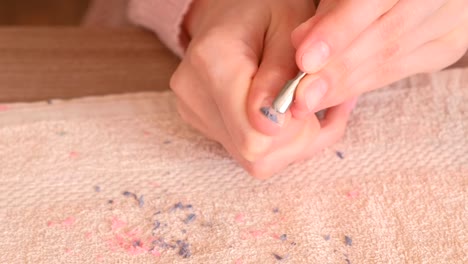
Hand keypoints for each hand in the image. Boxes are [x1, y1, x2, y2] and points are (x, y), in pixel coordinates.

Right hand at [170, 0, 355, 177]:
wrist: (231, 11)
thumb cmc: (267, 10)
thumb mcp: (290, 27)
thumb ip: (282, 75)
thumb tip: (273, 124)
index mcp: (213, 61)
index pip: (253, 133)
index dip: (294, 128)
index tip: (312, 101)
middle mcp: (193, 93)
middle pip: (254, 152)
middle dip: (297, 137)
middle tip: (314, 104)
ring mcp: (193, 111)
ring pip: (252, 159)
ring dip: (289, 142)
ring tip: (302, 107)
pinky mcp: (200, 121)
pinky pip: (246, 152)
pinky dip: (276, 142)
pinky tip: (285, 114)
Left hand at [290, 0, 467, 117]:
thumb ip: (330, 14)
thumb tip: (302, 48)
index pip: (372, 3)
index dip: (338, 33)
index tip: (305, 60)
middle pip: (384, 39)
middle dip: (337, 71)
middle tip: (301, 95)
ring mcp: (451, 22)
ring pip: (392, 60)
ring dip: (346, 85)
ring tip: (309, 100)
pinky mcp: (447, 46)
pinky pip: (401, 70)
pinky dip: (363, 84)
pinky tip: (334, 95)